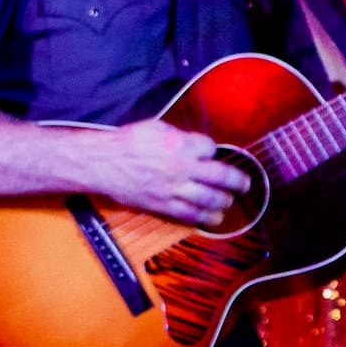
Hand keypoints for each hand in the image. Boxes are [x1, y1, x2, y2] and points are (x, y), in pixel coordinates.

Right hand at [98, 120, 251, 226]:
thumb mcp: (156, 127)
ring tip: (230, 201)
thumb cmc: (126, 143)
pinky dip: (206, 218)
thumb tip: (197, 144)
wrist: (101, 163)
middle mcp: (181, 167)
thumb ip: (179, 136)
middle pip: (221, 176)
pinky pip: (190, 215)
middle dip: (238, 181)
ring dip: (225, 201)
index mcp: (180, 144)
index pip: (211, 148)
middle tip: (244, 184)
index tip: (212, 154)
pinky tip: (215, 218)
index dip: (214, 152)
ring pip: (210, 199)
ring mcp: (173, 188)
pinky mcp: (163, 205)